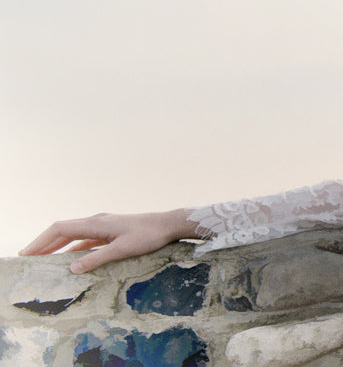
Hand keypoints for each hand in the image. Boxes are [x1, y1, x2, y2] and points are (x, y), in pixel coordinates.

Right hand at [20, 209, 197, 273]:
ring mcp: (103, 225)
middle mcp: (96, 221)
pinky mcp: (111, 231)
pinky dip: (74, 248)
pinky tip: (71, 259)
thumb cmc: (148, 236)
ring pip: (74, 235)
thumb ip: (97, 258)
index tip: (27, 253)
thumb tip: (72, 268)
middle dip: (44, 244)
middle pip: (63, 231)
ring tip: (44, 260)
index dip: (41, 240)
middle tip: (28, 258)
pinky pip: (86, 239)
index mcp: (95, 223)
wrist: (168, 224)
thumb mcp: (122, 250)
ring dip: (58, 246)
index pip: (60, 229)